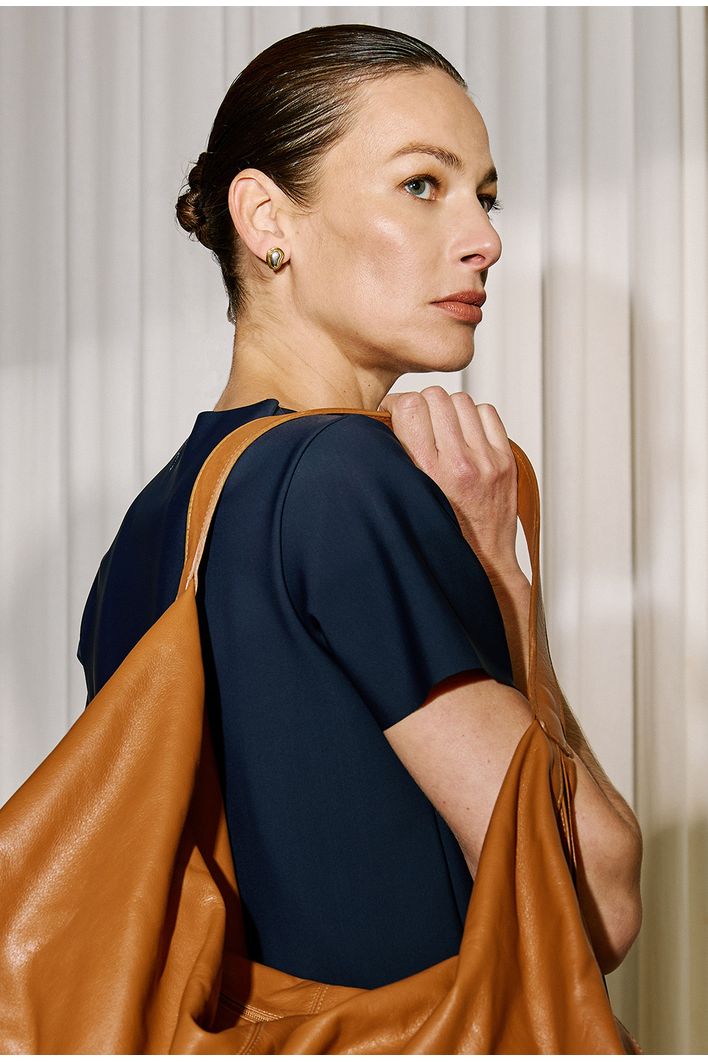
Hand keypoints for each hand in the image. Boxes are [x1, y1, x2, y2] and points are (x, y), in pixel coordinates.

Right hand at [377, 386, 520, 581]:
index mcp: (427, 472)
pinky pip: (487, 412)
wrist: (484, 561)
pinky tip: (465, 434)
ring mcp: (486, 459)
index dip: (398, 404)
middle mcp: (459, 462)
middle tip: (419, 422)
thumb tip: (387, 419)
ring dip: (448, 409)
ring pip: (461, 401)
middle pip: (435, 397)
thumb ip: (398, 459)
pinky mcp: (505, 459)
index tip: (396, 415)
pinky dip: (474, 417)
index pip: (410, 407)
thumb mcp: (409, 498)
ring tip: (443, 428)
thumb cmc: (441, 533)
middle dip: (423, 404)